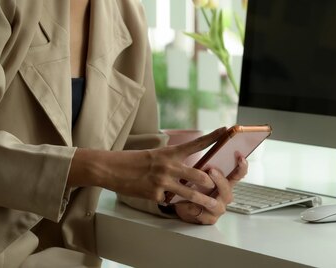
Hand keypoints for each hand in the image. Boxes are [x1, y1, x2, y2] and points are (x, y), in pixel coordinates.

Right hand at [69, 128, 227, 209]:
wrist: (109, 168)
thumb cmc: (132, 161)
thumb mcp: (154, 156)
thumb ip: (171, 162)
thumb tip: (186, 170)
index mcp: (169, 153)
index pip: (196, 143)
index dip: (212, 137)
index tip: (225, 130)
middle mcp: (169, 166)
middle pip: (198, 175)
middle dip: (210, 182)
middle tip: (216, 186)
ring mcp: (162, 181)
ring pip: (189, 193)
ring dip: (203, 200)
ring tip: (212, 204)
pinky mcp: (155, 194)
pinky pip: (167, 200)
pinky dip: (166, 200)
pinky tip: (159, 197)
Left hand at [175, 154, 247, 224]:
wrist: (183, 204)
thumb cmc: (194, 185)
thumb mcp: (199, 172)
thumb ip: (205, 164)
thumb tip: (207, 144)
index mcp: (226, 182)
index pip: (238, 174)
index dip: (241, 166)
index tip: (240, 156)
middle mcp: (225, 195)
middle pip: (228, 189)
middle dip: (220, 180)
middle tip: (211, 171)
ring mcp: (218, 208)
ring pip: (216, 204)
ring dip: (206, 198)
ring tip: (196, 193)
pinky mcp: (209, 219)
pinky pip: (202, 215)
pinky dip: (191, 209)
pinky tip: (182, 204)